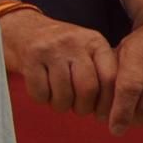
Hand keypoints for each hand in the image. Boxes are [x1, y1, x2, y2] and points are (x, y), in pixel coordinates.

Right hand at [0, 8, 117, 122]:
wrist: (23, 28)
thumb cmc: (62, 49)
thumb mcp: (87, 51)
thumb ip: (103, 72)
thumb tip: (118, 108)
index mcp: (94, 42)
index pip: (110, 78)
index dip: (109, 102)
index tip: (104, 115)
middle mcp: (74, 42)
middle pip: (87, 88)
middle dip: (84, 108)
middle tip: (80, 110)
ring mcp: (50, 49)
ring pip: (64, 94)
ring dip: (62, 106)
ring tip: (61, 101)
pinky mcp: (30, 57)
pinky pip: (40, 92)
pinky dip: (42, 99)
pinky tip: (44, 91)